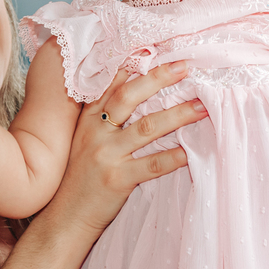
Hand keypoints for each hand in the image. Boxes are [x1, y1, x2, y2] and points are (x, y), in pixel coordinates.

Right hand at [52, 61, 207, 235]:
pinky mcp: (117, 180)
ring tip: (202, 106)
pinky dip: (173, 157)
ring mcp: (106, 156)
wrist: (66, 218)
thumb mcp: (83, 140)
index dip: (134, 65)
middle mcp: (96, 132)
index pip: (111, 84)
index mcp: (88, 120)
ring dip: (178, 115)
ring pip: (147, 128)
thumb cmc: (79, 178)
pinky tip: (191, 151)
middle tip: (185, 67)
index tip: (157, 50)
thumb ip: (102, 117)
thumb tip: (129, 87)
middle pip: (130, 97)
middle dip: (160, 79)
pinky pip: (152, 165)